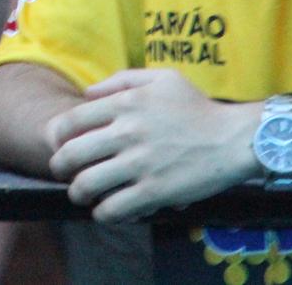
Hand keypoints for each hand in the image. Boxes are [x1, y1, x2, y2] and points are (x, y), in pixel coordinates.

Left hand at [43, 69, 255, 222]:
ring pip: (87, 185)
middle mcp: (127, 133)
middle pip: (71, 155)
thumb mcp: (162, 78)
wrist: (235, 138)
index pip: (70, 121)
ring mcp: (140, 164)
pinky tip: (106, 210)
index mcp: (125, 104)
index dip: (56, 137)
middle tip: (64, 173)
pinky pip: (113, 209)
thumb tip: (87, 93)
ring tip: (82, 195)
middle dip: (60, 168)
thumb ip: (122, 80)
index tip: (59, 146)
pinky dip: (103, 213)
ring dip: (78, 193)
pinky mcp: (155, 192)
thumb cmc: (199, 107)